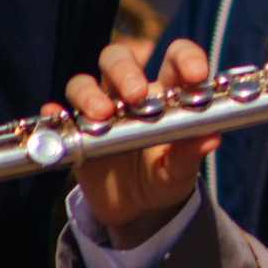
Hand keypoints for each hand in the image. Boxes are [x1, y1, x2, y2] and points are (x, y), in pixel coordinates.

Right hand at [68, 40, 223, 248]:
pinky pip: (58, 114)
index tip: (195, 75)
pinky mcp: (75, 131)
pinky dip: (55, 113)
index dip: (185, 57)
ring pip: (84, 82)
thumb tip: (212, 137)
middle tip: (136, 94)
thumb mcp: (181, 169)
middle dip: (125, 70)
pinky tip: (59, 118)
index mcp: (167, 94)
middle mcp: (131, 94)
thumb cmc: (167, 177)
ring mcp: (100, 110)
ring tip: (102, 114)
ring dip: (89, 93)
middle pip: (119, 59)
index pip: (175, 58)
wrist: (139, 209)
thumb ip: (191, 152)